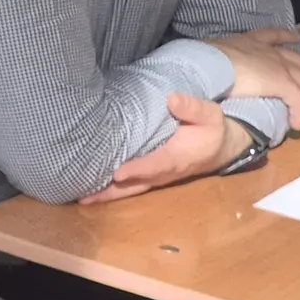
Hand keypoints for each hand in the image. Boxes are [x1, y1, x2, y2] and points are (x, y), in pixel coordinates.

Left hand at [81, 94, 248, 203]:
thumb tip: (172, 100)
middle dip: (112, 192)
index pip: (156, 165)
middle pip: (135, 185)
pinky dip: (110, 190)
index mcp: (178, 158)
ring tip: (81, 198)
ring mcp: (155, 177)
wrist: (218, 147)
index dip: (138, 170)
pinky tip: (88, 191)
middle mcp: (164, 172)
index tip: (118, 174)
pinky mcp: (148, 175)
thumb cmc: (211, 129)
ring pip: (129, 189)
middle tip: (86, 198)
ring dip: (106, 195)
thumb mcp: (210, 115)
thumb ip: (194, 108)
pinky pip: (129, 186)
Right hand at [212, 28, 299, 132]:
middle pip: (299, 62)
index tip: (296, 37)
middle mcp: (270, 52)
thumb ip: (219, 61)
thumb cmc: (204, 60)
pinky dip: (298, 112)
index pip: (274, 36)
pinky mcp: (283, 84)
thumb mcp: (214, 55)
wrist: (210, 64)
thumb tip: (212, 70)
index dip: (286, 37)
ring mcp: (279, 67)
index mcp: (251, 41)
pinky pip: (297, 100)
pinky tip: (297, 123)